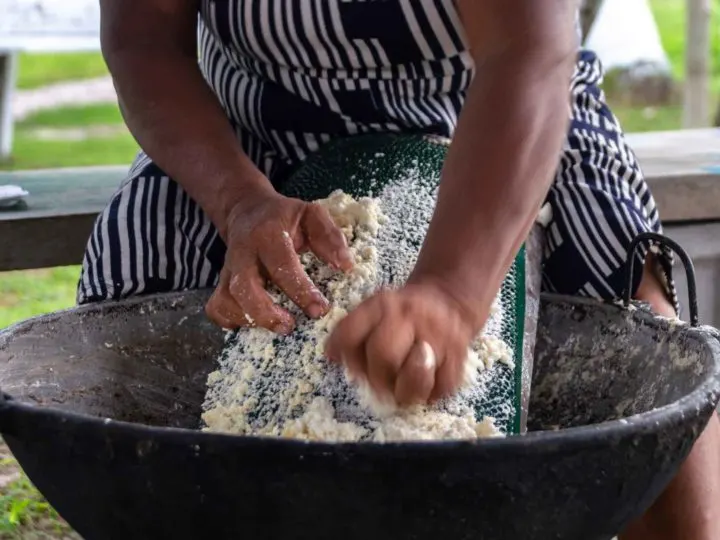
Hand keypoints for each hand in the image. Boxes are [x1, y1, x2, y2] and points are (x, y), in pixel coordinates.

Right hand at [206, 190, 352, 332]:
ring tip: (276, 326)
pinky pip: (216, 306)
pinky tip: (252, 324)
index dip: (300, 290)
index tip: (320, 309)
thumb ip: (330, 236)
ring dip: (249, 319)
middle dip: (265, 313)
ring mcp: (229, 269)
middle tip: (290, 326)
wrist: (248, 210)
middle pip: (243, 287)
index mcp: (268, 234)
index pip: (281, 265)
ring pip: (226, 299)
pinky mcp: (222, 281)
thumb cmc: (285, 216)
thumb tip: (347, 265)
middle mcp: (243, 253)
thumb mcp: (311, 214)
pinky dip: (229, 320)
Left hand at [324, 281, 475, 406]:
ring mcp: (437, 335)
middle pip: (383, 357)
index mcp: (380, 305)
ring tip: (402, 386)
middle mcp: (409, 315)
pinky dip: (429, 394)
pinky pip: (440, 388)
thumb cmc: (400, 316)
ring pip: (416, 378)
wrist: (448, 300)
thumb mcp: (371, 313)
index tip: (354, 367)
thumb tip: (330, 356)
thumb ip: (348, 333)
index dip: (346, 358)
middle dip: (377, 377)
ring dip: (405, 391)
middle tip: (381, 381)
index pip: (351, 335)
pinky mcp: (459, 356)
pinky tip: (425, 383)